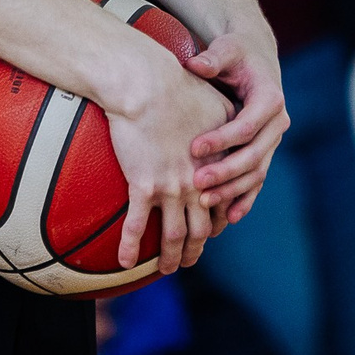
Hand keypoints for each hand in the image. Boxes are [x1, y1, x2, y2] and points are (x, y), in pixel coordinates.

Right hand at [107, 49, 233, 275]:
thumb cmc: (178, 85)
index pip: (222, 203)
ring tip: (166, 270)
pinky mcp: (143, 184)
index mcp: (216, 165)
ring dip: (171, 258)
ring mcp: (171, 187)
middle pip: (201, 229)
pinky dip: (130, 247)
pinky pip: (136, 225)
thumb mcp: (214, 102)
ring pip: (174, 235)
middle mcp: (198, 183)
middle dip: (196, 251)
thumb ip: (225, 120)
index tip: (208, 232)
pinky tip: (123, 262)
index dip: (216, 222)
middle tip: (187, 262)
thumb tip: (231, 120)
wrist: (146, 83)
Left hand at [185, 26, 286, 228]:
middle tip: (196, 183)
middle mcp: (277, 123)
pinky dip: (245, 198)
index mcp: (270, 98)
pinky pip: (257, 180)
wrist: (254, 58)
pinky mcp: (266, 151)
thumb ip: (213, 57)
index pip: (247, 125)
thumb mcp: (226, 49)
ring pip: (257, 172)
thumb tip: (195, 64)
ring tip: (204, 202)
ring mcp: (273, 141)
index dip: (222, 139)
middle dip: (226, 172)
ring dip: (232, 190)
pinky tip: (229, 217)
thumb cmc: (236, 52)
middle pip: (254, 155)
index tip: (194, 148)